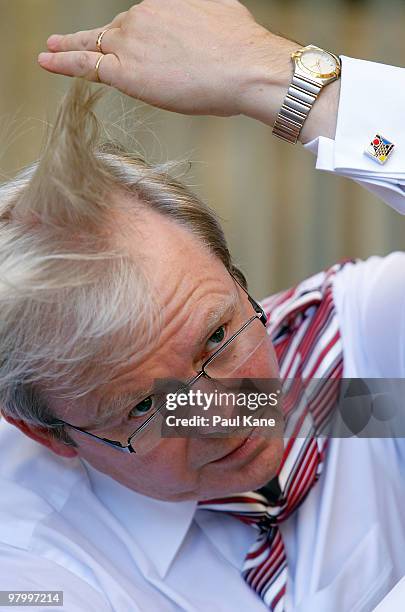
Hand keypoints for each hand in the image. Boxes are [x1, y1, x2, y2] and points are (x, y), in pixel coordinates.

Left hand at [38, 0, 279, 117]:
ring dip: (71, 46)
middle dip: (96, 38)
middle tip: (71, 41)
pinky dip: (64, 62)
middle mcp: (142, 16)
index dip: (128, 33)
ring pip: (95, 45)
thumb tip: (204, 25)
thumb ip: (201, 16)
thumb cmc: (241, 47)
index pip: (138, 21)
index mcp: (163, 3)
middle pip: (113, 31)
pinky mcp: (125, 71)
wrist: (243, 66)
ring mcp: (131, 42)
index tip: (123, 38)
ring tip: (53, 50)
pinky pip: (86, 64)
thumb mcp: (220, 11)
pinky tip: (48, 60)